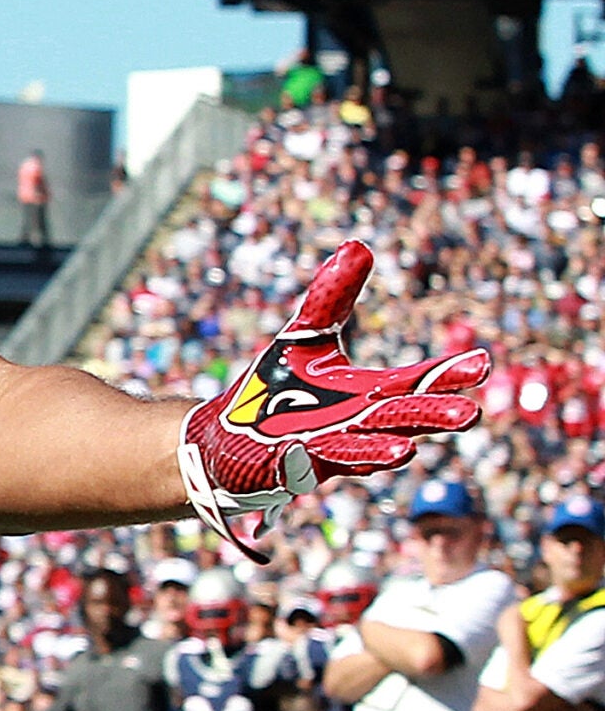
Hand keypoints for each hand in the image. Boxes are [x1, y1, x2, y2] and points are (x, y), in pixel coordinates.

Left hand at [177, 240, 486, 562]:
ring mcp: (323, 449)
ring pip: (359, 452)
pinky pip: (298, 465)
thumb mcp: (305, 337)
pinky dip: (302, 461)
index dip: (448, 375)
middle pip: (401, 419)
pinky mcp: (286, 465)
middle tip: (471, 414)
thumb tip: (358, 245)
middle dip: (432, 417)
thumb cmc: (276, 388)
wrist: (226, 438)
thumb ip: (332, 298)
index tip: (483, 363)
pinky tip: (303, 452)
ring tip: (407, 452)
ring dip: (382, 451)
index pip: (416, 383)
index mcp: (367, 395)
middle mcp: (355, 425)